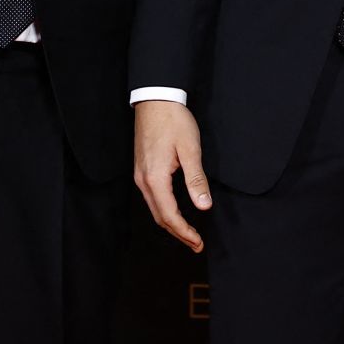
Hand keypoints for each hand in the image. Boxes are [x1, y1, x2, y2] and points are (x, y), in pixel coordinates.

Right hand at [133, 100, 210, 252]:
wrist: (155, 100)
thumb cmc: (174, 121)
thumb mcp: (190, 149)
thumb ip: (196, 179)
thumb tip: (203, 205)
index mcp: (155, 178)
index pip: (170, 215)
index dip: (185, 232)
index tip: (198, 242)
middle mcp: (143, 180)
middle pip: (160, 217)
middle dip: (178, 233)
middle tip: (196, 244)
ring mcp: (140, 175)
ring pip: (155, 209)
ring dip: (171, 223)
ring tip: (189, 233)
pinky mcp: (142, 170)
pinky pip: (152, 198)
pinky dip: (165, 210)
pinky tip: (176, 212)